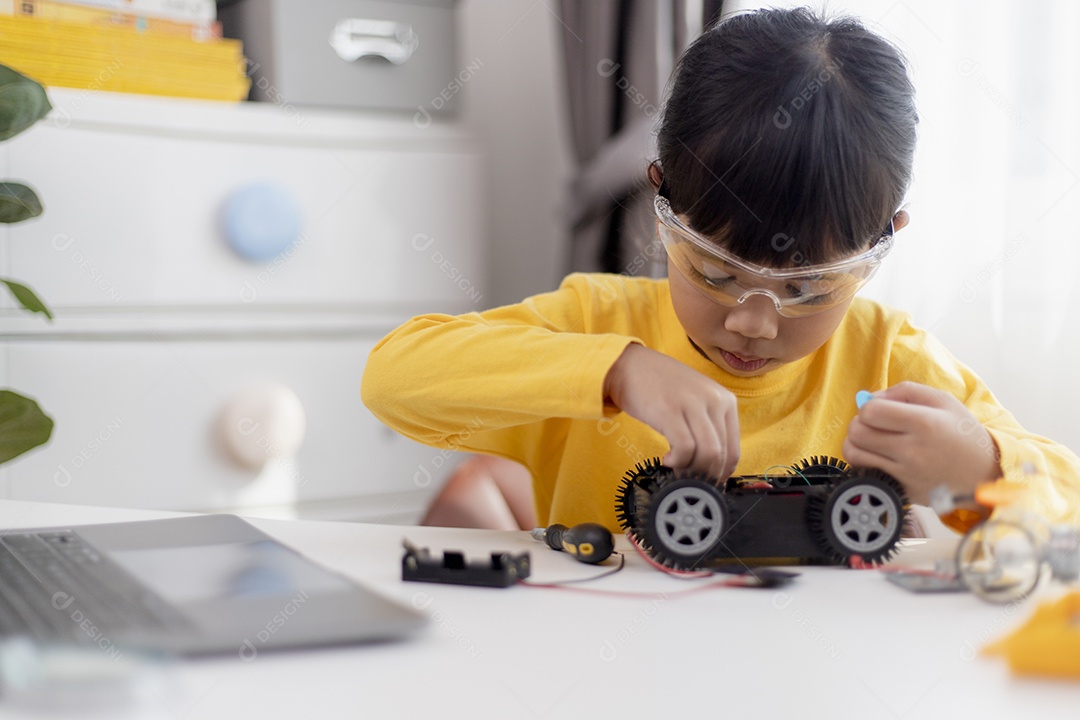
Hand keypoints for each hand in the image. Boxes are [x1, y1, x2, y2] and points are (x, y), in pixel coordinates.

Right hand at [604, 344, 739, 478]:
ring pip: (707, 454)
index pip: (734, 449)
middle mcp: (714, 400)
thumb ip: (708, 426)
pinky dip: (678, 462)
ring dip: (692, 471)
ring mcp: (692, 404)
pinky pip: (685, 448)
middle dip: (705, 476)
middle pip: (721, 455)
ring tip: (677, 471)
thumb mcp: (696, 400)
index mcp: (725, 400)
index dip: (721, 473)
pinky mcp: (670, 411)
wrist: (629, 364)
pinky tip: (667, 460)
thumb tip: (711, 466)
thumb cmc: (661, 386)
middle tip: (690, 482)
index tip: (708, 483)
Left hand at [842, 381, 1000, 503]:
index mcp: (924, 423)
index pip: (869, 412)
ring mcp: (906, 475)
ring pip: (854, 454)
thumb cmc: (962, 434)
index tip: (878, 410)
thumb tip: (868, 397)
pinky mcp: (902, 491)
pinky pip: (866, 474)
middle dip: (858, 424)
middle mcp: (913, 451)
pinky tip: (878, 458)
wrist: (984, 475)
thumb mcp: (943, 401)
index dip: (867, 407)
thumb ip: (904, 391)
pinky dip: (864, 464)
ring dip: (855, 443)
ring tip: (871, 440)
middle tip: (872, 424)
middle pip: (857, 433)